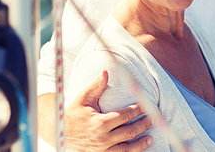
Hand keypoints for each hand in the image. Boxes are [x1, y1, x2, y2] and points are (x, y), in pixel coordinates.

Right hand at [38, 70, 152, 151]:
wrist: (60, 133)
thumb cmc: (73, 114)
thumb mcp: (83, 98)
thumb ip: (96, 86)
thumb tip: (105, 71)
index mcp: (100, 122)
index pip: (125, 116)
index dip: (137, 110)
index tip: (146, 105)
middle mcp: (102, 138)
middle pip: (129, 132)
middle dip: (143, 125)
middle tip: (153, 119)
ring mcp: (102, 150)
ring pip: (126, 148)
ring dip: (140, 144)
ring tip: (150, 138)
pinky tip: (137, 149)